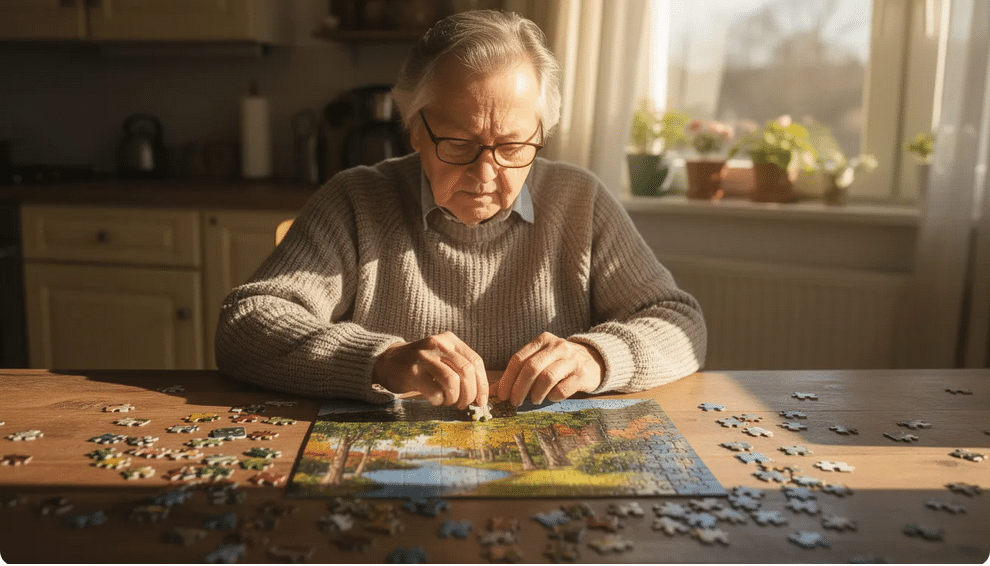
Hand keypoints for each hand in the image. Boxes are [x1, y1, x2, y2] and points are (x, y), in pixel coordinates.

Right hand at [372, 331, 487, 408]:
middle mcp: (438, 345)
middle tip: (464, 404)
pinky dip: (438, 400)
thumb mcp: (442, 357)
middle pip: (466, 372)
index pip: (476, 362)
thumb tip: (481, 394)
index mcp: (450, 340)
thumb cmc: (421, 364)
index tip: (482, 401)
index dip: (482, 384)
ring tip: (448, 401)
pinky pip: (434, 391)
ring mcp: (424, 357)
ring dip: (454, 398)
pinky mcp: (412, 371)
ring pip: (452, 382)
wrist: (388, 361)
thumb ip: (460, 368)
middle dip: (470, 394)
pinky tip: (434, 400)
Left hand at [494, 332, 603, 405]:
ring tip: (534, 400)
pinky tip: (551, 397)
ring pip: (547, 377)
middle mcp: (557, 346)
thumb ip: (517, 373)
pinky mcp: (583, 374)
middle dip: (519, 388)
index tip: (502, 395)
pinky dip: (553, 396)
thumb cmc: (560, 362)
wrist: (595, 359)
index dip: (507, 379)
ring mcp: (571, 359)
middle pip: (531, 368)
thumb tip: (492, 391)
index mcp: (542, 340)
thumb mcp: (540, 361)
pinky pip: (563, 388)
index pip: (518, 359)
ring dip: (536, 393)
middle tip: (515, 402)